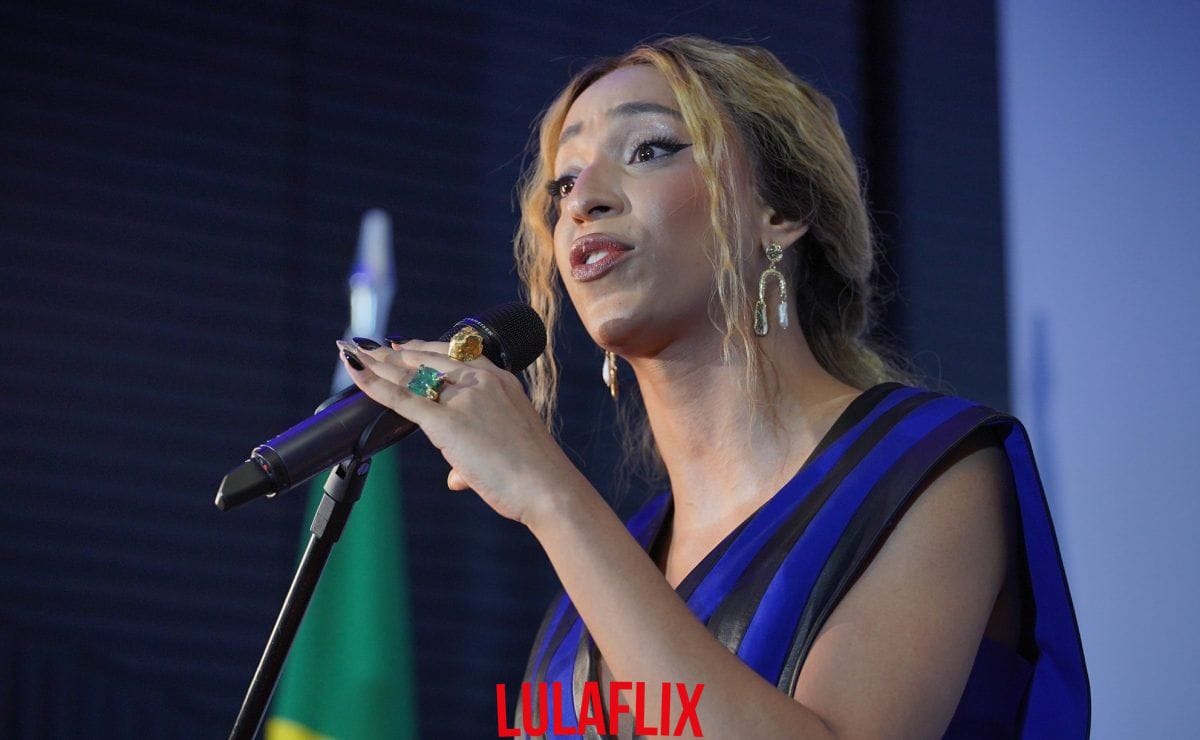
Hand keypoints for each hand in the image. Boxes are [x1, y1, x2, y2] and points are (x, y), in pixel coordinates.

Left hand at [338, 339, 585, 525]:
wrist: (547, 487)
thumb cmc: (534, 474)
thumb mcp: (508, 448)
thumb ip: (475, 458)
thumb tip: (457, 477)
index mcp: (500, 380)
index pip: (454, 354)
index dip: (422, 349)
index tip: (402, 347)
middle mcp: (481, 380)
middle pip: (426, 358)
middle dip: (393, 353)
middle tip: (368, 346)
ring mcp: (463, 398)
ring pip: (410, 374)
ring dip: (378, 362)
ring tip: (353, 352)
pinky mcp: (446, 422)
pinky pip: (401, 397)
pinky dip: (374, 383)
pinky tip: (356, 371)